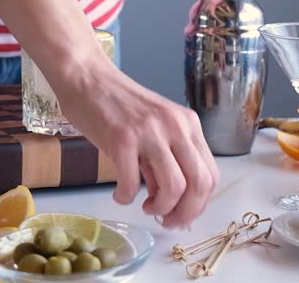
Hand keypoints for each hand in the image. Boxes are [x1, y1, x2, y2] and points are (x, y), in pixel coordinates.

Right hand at [54, 60, 218, 228]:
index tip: (182, 214)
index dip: (199, 204)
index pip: (210, 174)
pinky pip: (132, 183)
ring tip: (145, 207)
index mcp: (188, 124)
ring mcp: (150, 131)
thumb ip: (166, 161)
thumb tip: (172, 203)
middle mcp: (175, 126)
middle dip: (185, 213)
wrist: (88, 78)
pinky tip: (119, 194)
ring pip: (174, 186)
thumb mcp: (154, 130)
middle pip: (199, 183)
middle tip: (166, 221)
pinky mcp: (122, 137)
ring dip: (160, 209)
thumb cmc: (118, 106)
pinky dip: (126, 197)